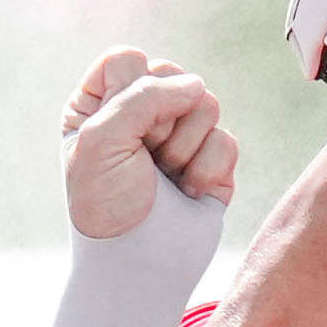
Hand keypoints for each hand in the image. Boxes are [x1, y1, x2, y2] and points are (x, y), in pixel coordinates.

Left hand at [57, 50, 242, 242]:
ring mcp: (178, 138)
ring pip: (206, 103)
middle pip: (172, 75)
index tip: (118, 131)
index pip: (127, 60)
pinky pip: (226, 140)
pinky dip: (208, 169)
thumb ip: (144, 96)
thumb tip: (198, 86)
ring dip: (185, 147)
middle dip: (162, 120)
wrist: (138, 266)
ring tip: (166, 178)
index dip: (131, 90)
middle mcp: (139, 116)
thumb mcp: (102, 140)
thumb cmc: (107, 206)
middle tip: (144, 158)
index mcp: (99, 105)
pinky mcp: (212, 163)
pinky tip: (189, 194)